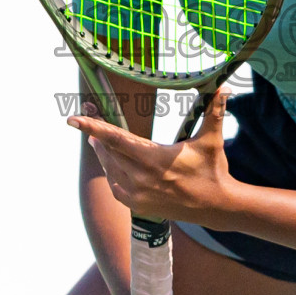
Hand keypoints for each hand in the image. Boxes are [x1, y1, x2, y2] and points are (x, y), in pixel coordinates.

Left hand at [69, 88, 238, 226]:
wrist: (216, 208)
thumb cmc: (213, 171)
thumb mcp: (213, 140)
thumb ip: (214, 111)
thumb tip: (223, 86)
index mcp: (154, 159)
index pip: (116, 139)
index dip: (93, 126)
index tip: (72, 119)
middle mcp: (141, 178)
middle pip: (109, 152)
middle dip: (97, 135)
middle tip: (88, 122)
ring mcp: (138, 195)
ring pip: (110, 169)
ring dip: (103, 154)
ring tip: (98, 140)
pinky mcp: (139, 207)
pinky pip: (116, 187)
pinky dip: (111, 174)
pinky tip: (111, 166)